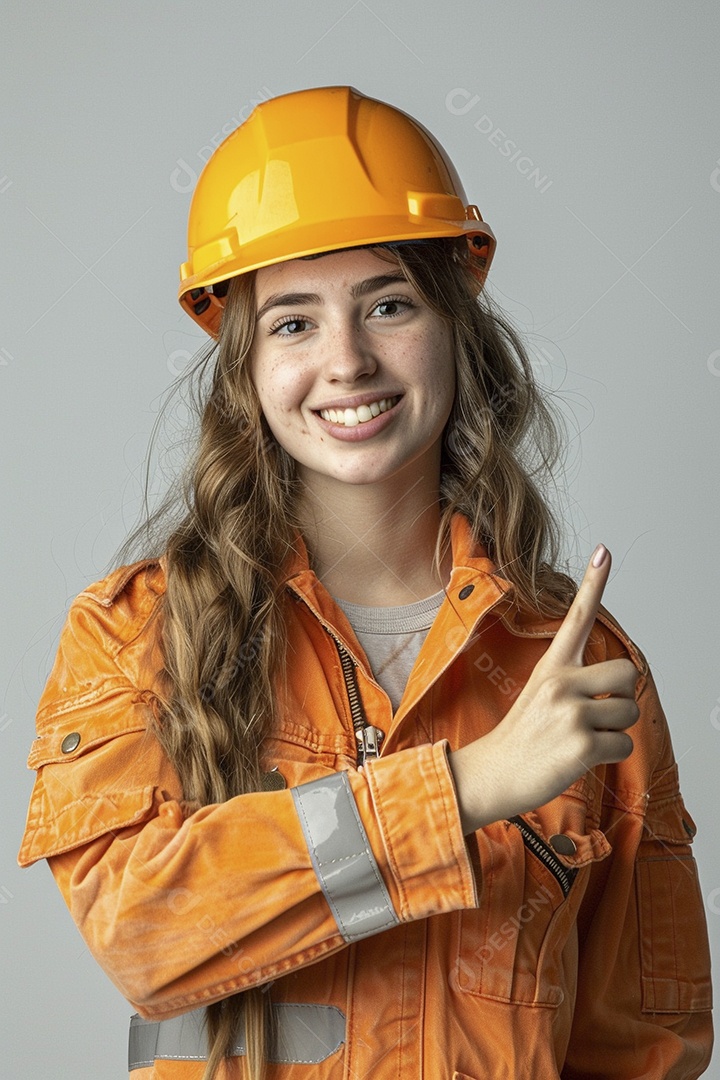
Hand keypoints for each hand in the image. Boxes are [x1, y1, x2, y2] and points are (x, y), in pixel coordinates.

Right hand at [449, 544, 639, 833]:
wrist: (492, 774)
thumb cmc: (520, 738)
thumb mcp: (539, 696)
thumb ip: (574, 682)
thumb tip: (617, 683)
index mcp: (551, 668)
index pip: (576, 617)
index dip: (593, 583)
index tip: (603, 552)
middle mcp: (561, 684)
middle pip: (628, 672)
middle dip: (624, 696)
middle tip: (600, 712)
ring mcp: (570, 713)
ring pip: (630, 712)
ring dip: (617, 731)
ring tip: (585, 738)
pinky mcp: (581, 745)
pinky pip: (625, 745)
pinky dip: (612, 756)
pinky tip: (583, 757)